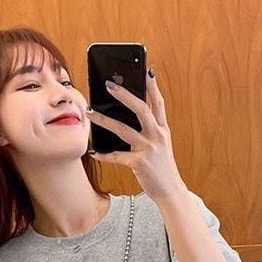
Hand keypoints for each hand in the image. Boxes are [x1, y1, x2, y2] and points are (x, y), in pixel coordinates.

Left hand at [86, 68, 186, 201]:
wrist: (170, 191)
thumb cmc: (162, 168)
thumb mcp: (161, 146)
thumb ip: (150, 132)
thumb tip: (131, 120)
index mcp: (162, 130)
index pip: (158, 103)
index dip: (153, 86)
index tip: (147, 70)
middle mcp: (157, 136)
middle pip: (141, 109)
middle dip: (124, 94)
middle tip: (109, 84)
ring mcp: (148, 149)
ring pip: (123, 129)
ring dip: (104, 120)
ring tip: (91, 112)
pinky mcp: (139, 163)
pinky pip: (117, 156)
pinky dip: (104, 155)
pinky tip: (95, 152)